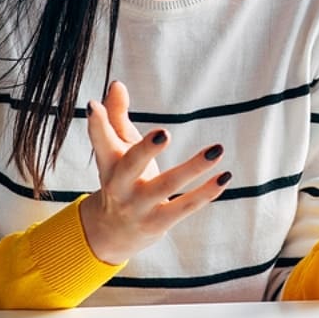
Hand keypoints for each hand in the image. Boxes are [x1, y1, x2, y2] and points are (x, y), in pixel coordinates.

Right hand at [78, 81, 231, 263]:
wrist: (113, 233)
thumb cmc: (121, 180)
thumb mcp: (116, 151)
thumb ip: (116, 117)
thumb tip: (117, 84)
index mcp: (108, 163)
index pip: (100, 141)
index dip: (97, 124)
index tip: (94, 105)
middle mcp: (120, 186)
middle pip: (131, 166)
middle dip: (146, 150)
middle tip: (164, 132)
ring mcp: (139, 206)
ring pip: (166, 186)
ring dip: (193, 168)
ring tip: (217, 149)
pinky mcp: (158, 222)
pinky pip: (185, 207)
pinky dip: (206, 193)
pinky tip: (224, 176)